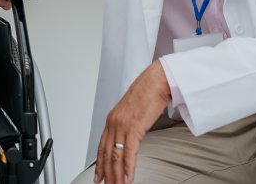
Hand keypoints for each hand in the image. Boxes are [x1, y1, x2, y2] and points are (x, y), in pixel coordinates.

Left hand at [94, 61, 170, 183]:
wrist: (156, 81)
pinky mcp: (134, 127)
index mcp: (112, 119)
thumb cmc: (147, 93)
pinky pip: (129, 152)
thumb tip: (129, 136)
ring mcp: (122, 125)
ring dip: (117, 175)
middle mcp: (113, 122)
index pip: (102, 146)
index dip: (99, 163)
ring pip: (116, 156)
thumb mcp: (132, 111)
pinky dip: (128, 168)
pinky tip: (128, 178)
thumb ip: (127, 124)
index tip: (98, 176)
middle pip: (107, 154)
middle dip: (107, 173)